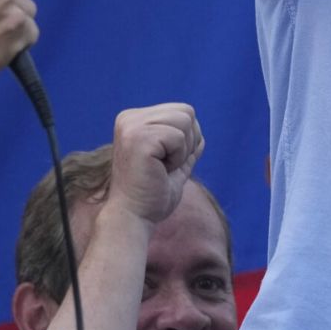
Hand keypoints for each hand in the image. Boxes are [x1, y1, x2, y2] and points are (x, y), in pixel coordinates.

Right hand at [100, 103, 203, 227]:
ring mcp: (131, 126)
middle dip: (188, 142)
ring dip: (182, 151)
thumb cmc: (151, 198)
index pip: (182, 111)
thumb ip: (185, 151)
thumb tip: (201, 138)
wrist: (133, 218)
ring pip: (185, 121)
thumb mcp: (173, 169)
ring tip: (161, 168)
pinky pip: (179, 137)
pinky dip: (178, 158)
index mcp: (134, 120)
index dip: (187, 139)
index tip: (165, 163)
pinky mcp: (138, 138)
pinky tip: (159, 171)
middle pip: (186, 112)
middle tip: (166, 166)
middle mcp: (129, 118)